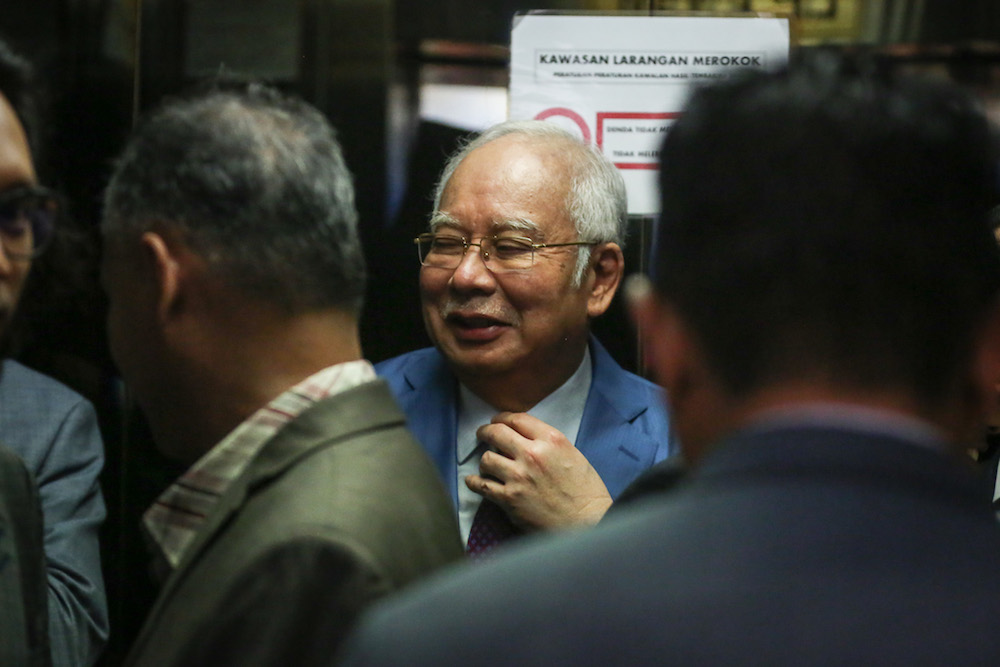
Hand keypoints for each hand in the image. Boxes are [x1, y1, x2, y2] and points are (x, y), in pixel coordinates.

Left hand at [466, 412, 611, 530]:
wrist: (588, 522)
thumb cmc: (585, 491)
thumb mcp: (572, 454)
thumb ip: (547, 443)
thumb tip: (523, 438)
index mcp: (551, 440)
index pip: (517, 419)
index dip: (502, 417)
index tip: (496, 421)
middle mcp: (532, 454)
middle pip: (496, 433)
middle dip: (485, 431)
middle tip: (482, 434)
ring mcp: (519, 477)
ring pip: (486, 458)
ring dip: (485, 460)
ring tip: (488, 464)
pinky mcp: (510, 499)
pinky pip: (482, 485)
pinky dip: (474, 482)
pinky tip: (473, 481)